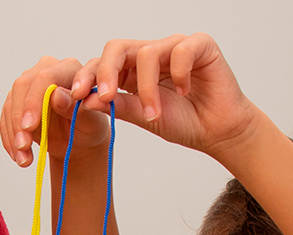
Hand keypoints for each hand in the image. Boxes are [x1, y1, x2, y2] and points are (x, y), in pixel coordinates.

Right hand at [0, 56, 110, 167]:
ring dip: (13, 134)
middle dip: (18, 120)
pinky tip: (18, 156)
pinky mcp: (17, 101)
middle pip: (22, 87)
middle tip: (23, 146)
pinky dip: (9, 139)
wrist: (78, 140)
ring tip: (23, 159)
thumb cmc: (88, 127)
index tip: (29, 127)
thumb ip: (75, 108)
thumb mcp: (89, 123)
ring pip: (11, 104)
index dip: (34, 101)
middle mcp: (46, 70)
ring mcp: (29, 85)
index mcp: (68, 69)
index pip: (44, 77)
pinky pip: (5, 118)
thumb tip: (55, 95)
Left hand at [74, 34, 258, 157]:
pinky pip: (181, 50)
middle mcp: (151, 54)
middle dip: (105, 71)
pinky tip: (183, 92)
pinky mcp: (200, 45)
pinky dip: (179, 73)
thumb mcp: (142, 117)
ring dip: (146, 88)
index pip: (103, 64)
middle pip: (117, 47)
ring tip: (153, 113)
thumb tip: (83, 101)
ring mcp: (174, 47)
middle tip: (103, 96)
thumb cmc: (183, 122)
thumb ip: (117, 106)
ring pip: (147, 53)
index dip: (87, 76)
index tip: (75, 96)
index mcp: (132, 71)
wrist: (217, 132)